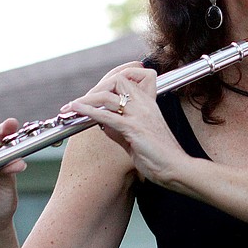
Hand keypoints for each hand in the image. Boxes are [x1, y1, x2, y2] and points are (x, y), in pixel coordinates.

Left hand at [61, 62, 189, 184]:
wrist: (177, 169)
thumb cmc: (161, 157)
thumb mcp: (136, 140)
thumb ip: (119, 130)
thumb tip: (102, 124)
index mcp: (148, 104)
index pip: (128, 78)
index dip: (109, 81)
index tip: (94, 93)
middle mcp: (144, 105)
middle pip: (116, 81)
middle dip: (95, 88)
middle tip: (79, 102)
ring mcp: (139, 115)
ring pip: (107, 96)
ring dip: (85, 99)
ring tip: (70, 107)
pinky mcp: (134, 128)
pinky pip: (107, 116)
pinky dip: (88, 111)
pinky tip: (76, 109)